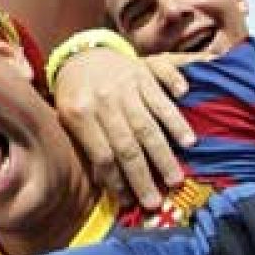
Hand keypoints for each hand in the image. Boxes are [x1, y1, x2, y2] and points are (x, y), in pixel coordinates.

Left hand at [54, 47, 195, 209]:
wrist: (83, 52)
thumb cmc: (75, 93)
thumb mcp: (66, 117)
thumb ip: (84, 144)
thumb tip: (103, 181)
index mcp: (79, 113)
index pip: (102, 154)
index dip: (115, 180)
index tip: (126, 201)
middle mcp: (105, 100)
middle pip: (127, 145)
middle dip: (142, 177)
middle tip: (153, 202)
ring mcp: (127, 86)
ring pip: (149, 125)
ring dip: (164, 155)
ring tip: (174, 179)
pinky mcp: (145, 73)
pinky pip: (164, 99)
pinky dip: (176, 118)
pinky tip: (188, 140)